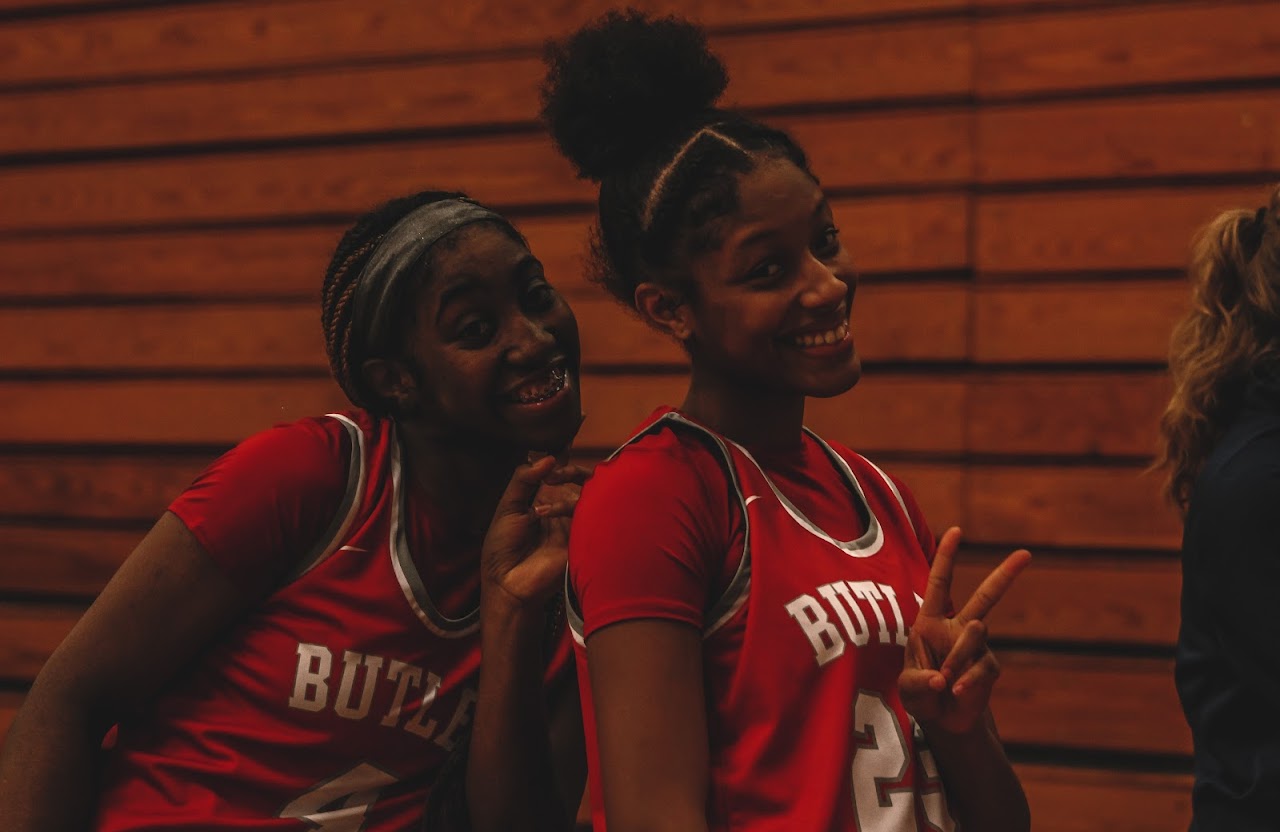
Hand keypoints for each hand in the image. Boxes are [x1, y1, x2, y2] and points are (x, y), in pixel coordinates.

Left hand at [480, 454, 590, 610]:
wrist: (507, 582)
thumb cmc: (502, 547)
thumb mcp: (508, 506)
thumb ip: (523, 479)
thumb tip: (548, 457)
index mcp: (546, 498)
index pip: (563, 472)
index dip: (561, 461)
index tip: (549, 460)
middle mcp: (564, 508)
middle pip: (582, 479)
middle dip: (570, 471)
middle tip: (554, 473)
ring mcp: (574, 523)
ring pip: (588, 493)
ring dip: (568, 487)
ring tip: (545, 493)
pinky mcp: (581, 537)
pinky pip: (586, 514)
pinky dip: (565, 506)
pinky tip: (542, 513)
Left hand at [899, 527, 1029, 734]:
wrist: (941, 721)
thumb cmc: (919, 695)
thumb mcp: (907, 688)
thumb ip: (918, 683)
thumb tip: (943, 679)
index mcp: (930, 621)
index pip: (940, 583)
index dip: (946, 557)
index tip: (956, 531)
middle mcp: (957, 628)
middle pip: (985, 597)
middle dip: (1006, 575)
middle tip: (1027, 554)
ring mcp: (977, 647)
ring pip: (975, 634)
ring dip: (956, 657)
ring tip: (943, 681)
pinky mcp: (990, 667)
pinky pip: (981, 667)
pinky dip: (967, 681)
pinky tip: (955, 692)